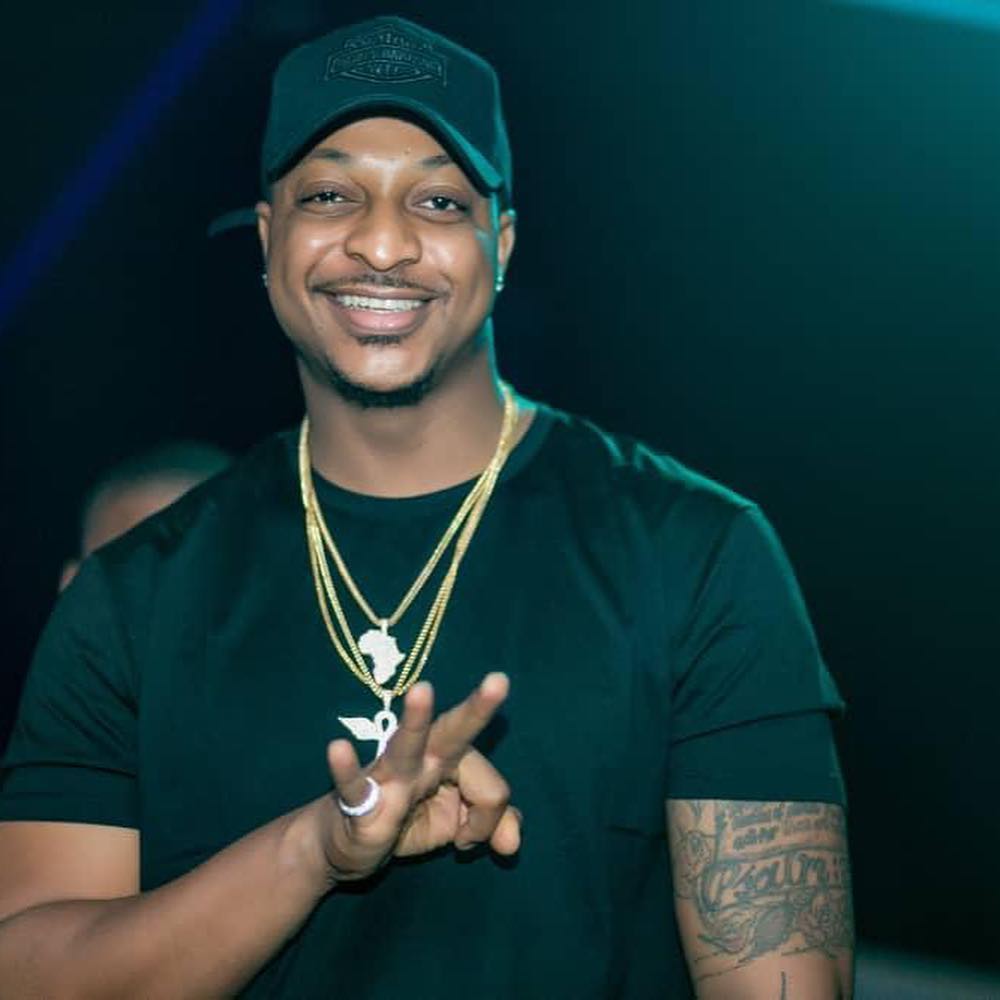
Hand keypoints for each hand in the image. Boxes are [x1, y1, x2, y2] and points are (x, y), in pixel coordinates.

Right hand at [315, 673, 519, 884]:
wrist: (347, 844)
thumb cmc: (407, 818)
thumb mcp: (457, 825)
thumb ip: (493, 824)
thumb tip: (512, 844)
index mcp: (453, 761)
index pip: (490, 789)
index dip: (486, 822)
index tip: (467, 841)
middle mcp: (424, 758)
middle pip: (455, 732)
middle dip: (478, 709)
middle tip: (500, 681)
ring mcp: (389, 775)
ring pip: (407, 745)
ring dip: (415, 720)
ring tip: (423, 691)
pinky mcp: (357, 800)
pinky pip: (353, 784)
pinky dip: (346, 768)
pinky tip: (338, 749)